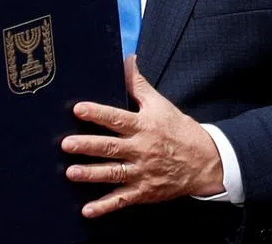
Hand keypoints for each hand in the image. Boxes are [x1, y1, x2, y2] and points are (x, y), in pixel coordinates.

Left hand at [61, 56, 224, 217]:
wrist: (204, 161)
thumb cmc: (179, 129)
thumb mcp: (160, 104)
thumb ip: (139, 84)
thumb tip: (128, 59)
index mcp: (144, 126)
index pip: (118, 118)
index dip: (98, 113)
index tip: (79, 109)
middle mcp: (142, 149)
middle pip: (111, 147)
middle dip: (88, 146)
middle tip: (66, 144)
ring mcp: (142, 172)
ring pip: (114, 174)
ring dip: (92, 174)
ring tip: (71, 173)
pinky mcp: (144, 191)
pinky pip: (122, 199)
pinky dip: (105, 206)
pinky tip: (87, 210)